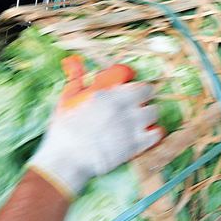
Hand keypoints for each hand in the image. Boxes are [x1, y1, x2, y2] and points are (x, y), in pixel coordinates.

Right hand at [28, 56, 161, 197]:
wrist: (67, 159)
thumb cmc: (64, 128)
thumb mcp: (67, 98)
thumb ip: (76, 77)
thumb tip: (75, 61)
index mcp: (108, 93)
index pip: (132, 76)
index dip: (131, 82)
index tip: (126, 87)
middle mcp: (123, 106)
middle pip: (149, 92)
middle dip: (143, 96)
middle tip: (134, 103)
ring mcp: (131, 126)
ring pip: (154, 112)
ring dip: (148, 113)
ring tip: (138, 120)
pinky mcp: (135, 145)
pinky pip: (157, 134)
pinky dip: (154, 132)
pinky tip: (145, 133)